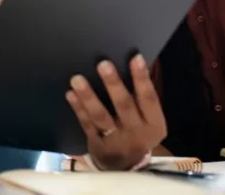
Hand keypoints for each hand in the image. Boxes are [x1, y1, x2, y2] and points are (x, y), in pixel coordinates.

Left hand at [66, 55, 166, 170]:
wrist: (127, 166)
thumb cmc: (138, 131)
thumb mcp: (149, 120)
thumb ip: (140, 98)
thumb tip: (131, 61)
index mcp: (154, 123)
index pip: (149, 98)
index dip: (142, 78)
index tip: (136, 57)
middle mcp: (136, 132)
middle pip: (124, 105)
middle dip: (113, 84)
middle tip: (103, 64)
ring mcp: (116, 140)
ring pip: (101, 116)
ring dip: (89, 96)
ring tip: (77, 79)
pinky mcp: (97, 145)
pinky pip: (87, 124)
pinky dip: (79, 109)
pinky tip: (71, 94)